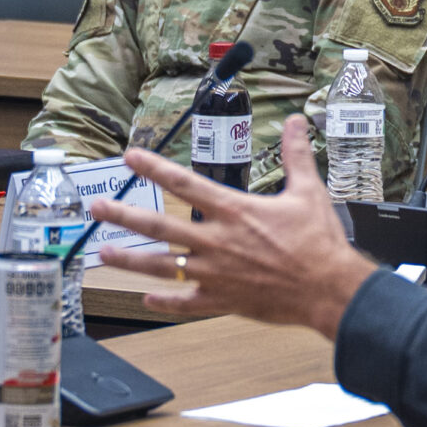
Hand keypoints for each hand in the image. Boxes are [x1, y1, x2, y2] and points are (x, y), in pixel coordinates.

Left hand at [94, 115, 379, 338]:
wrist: (329, 290)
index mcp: (234, 212)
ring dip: (130, 260)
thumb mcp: (308, 192)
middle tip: (96, 208)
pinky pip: (186, 303)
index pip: (185, 184)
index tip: (130, 157)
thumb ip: (296, 156)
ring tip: (103, 252)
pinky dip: (164, 303)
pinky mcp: (222, 301)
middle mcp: (216, 242)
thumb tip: (295, 123)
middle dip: (124, 216)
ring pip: (162, 267)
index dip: (154, 168)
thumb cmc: (319, 243)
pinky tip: (145, 299)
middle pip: (160, 227)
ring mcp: (215, 274)